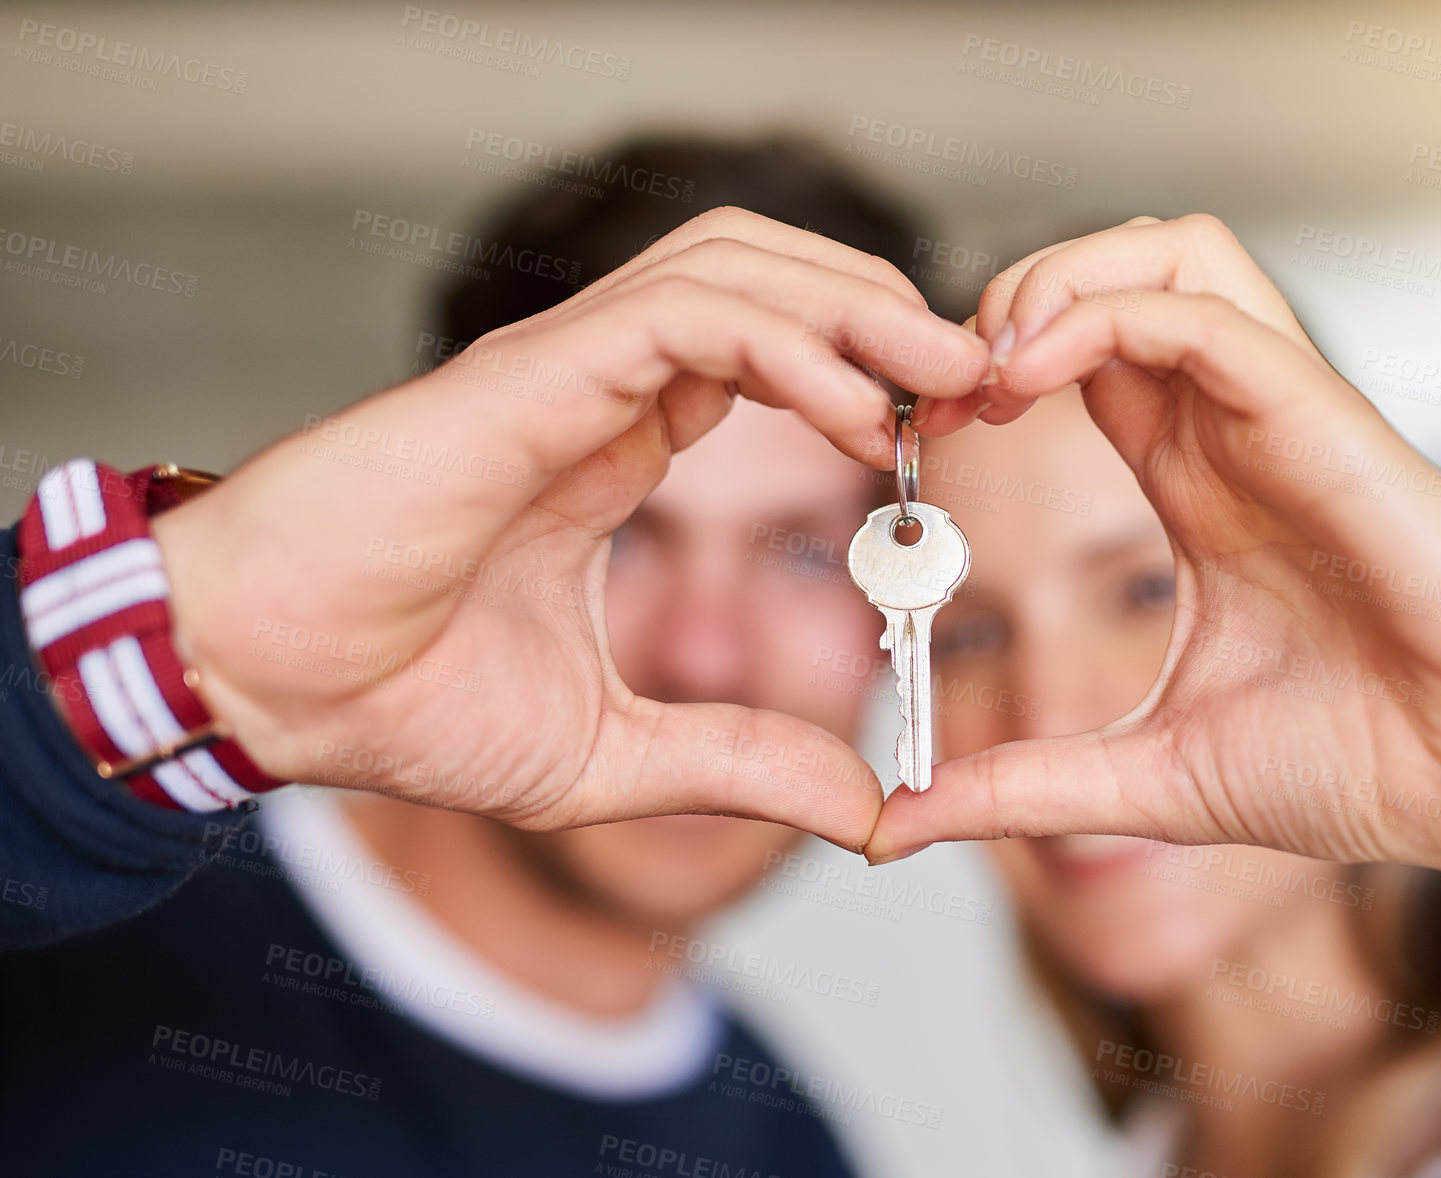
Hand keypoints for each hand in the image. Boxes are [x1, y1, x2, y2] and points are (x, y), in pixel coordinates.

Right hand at [151, 208, 987, 850]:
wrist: (259, 688)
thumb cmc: (398, 704)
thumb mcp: (610, 752)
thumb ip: (739, 763)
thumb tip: (865, 808)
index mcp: (615, 443)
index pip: (770, 353)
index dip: (872, 377)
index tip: (956, 436)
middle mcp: (596, 386)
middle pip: (771, 278)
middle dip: (888, 317)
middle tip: (985, 383)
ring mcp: (559, 370)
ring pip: (735, 264)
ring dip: (857, 307)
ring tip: (949, 377)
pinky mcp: (527, 376)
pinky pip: (684, 314)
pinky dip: (788, 342)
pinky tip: (857, 414)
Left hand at [870, 217, 1440, 978]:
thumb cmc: (1362, 766)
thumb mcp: (1149, 777)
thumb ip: (1022, 787)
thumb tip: (900, 827)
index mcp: (1197, 486)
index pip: (1085, 360)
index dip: (990, 369)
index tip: (922, 430)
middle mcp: (1233, 432)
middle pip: (1119, 275)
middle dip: (1013, 296)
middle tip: (947, 385)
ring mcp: (1280, 416)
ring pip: (1170, 255)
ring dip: (1060, 282)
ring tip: (995, 364)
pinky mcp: (1324, 418)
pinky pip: (1209, 313)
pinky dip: (1109, 314)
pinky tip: (1036, 374)